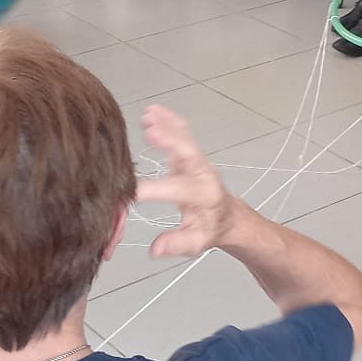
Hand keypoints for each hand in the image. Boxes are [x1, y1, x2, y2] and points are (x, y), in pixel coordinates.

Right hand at [135, 105, 238, 258]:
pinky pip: (182, 133)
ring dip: (168, 124)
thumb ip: (177, 243)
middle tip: (150, 130)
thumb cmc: (210, 228)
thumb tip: (155, 249)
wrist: (227, 215)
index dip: (156, 190)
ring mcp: (198, 160)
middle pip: (188, 153)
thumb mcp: (196, 242)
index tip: (133, 191)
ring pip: (185, 138)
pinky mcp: (191, 154)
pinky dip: (170, 120)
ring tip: (149, 114)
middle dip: (170, 141)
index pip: (178, 190)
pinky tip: (154, 111)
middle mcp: (202, 173)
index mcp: (203, 195)